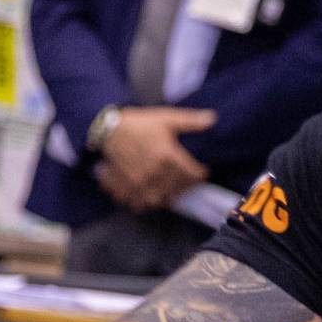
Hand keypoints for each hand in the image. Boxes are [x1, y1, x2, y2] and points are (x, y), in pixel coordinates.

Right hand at [94, 106, 212, 210]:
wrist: (108, 128)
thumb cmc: (139, 123)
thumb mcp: (166, 118)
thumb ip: (190, 121)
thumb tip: (212, 119)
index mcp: (167, 156)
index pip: (191, 174)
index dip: (200, 174)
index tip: (202, 172)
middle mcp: (153, 172)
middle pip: (176, 190)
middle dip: (184, 187)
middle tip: (186, 182)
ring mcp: (137, 182)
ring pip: (157, 201)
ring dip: (164, 198)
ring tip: (168, 191)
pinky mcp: (124, 187)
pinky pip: (135, 203)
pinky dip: (142, 203)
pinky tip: (146, 195)